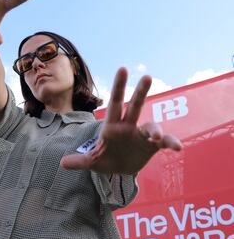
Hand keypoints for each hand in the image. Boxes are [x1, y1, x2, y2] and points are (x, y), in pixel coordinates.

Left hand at [61, 67, 181, 174]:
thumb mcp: (92, 162)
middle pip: (134, 106)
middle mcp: (128, 127)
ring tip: (155, 137)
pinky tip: (177, 147)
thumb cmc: (105, 160)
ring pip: (150, 125)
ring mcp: (141, 135)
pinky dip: (170, 142)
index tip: (123, 69)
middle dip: (140, 92)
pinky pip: (164, 141)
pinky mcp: (152, 146)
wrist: (120, 170)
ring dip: (155, 129)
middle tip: (147, 77)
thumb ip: (79, 162)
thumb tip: (62, 164)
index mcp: (112, 127)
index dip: (118, 87)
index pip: (115, 104)